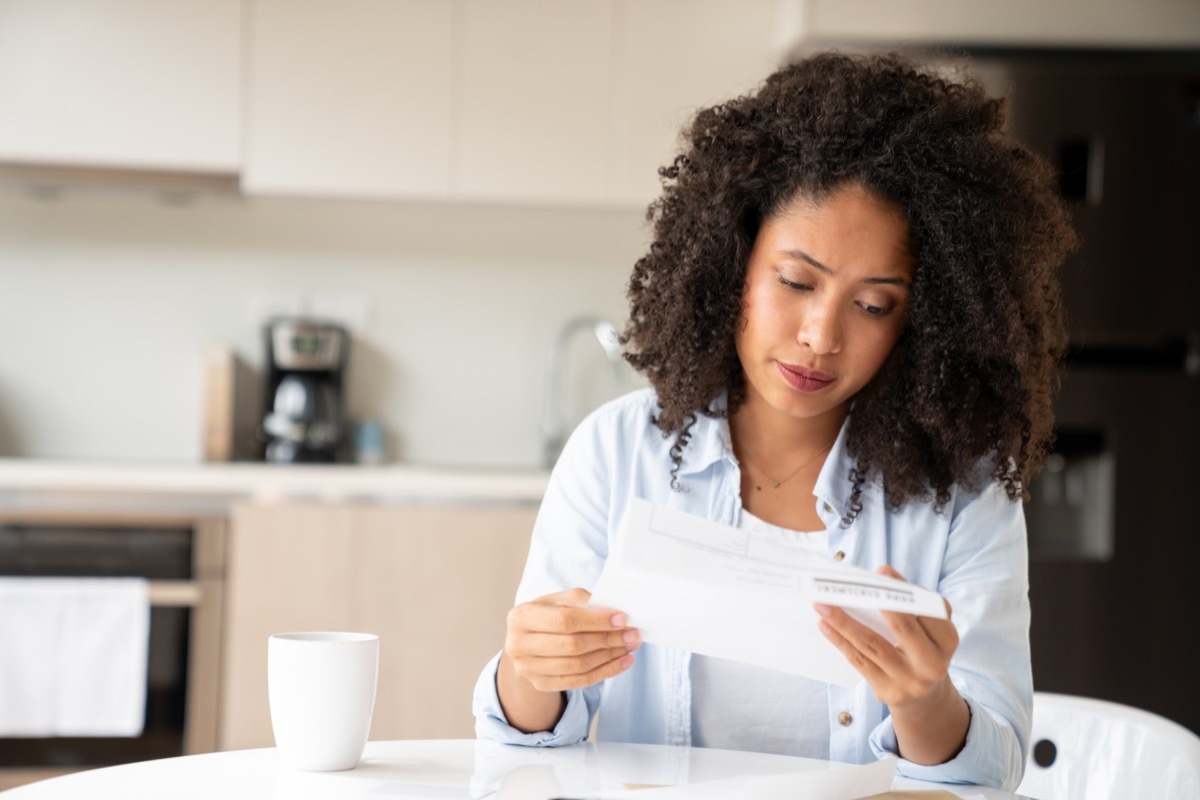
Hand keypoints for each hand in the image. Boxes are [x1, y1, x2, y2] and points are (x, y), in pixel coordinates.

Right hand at [503, 588, 639, 692]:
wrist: (528, 641)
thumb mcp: (559, 600)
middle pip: (571, 645)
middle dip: (607, 640)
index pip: (564, 621)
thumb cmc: (548, 615)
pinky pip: (578, 681)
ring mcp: (528, 669)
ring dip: (609, 657)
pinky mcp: (540, 684)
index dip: (595, 621)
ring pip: (577, 666)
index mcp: (521, 617)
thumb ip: (582, 601)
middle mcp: (519, 645)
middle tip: (633, 635)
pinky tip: (622, 662)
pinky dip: (605, 672)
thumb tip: (613, 611)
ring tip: (630, 647)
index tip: (622, 619)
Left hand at [815, 566, 968, 764]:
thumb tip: (879, 581)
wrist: (924, 696)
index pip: (926, 610)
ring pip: (872, 645)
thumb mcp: (930, 630)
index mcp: (947, 641)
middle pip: (902, 628)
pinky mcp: (888, 692)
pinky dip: (840, 641)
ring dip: (843, 622)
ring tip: (822, 604)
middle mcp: (933, 664)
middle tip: (847, 585)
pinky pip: (859, 661)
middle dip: (875, 602)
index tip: (882, 571)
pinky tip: (825, 625)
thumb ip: (914, 606)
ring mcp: (910, 681)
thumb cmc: (922, 648)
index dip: (904, 590)